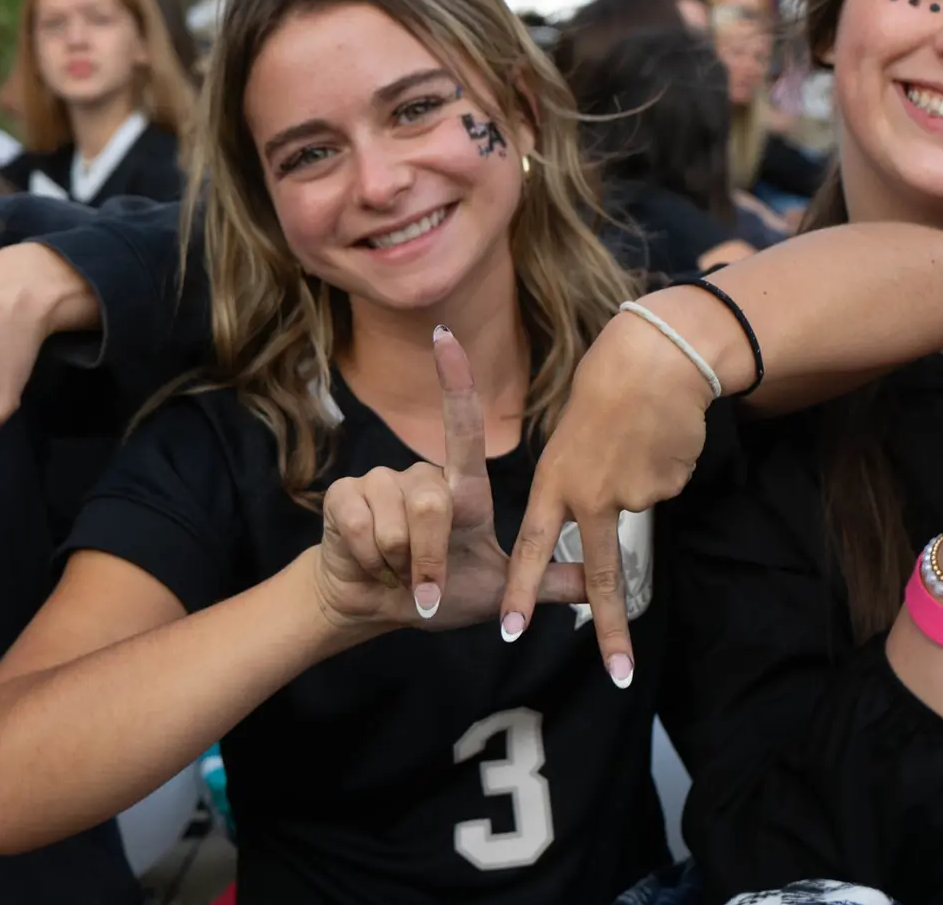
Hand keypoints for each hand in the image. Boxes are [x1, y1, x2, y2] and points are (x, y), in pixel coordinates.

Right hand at [311, 328, 585, 631]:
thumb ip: (545, 584)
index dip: (456, 381)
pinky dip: (369, 562)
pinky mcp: (344, 497)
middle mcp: (421, 476)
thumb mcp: (495, 591)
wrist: (374, 607)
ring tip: (396, 570)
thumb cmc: (436, 593)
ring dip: (399, 566)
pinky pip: (361, 529)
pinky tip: (369, 564)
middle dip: (430, 563)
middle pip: (434, 506)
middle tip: (427, 589)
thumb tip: (598, 581)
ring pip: (396, 526)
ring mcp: (380, 482)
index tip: (446, 336)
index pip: (463, 428)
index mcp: (461, 490)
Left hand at [503, 305, 712, 687]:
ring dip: (644, 475)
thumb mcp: (573, 436)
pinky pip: (666, 486)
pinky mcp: (668, 487)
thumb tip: (602, 512)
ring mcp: (633, 495)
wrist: (655, 359)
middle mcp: (592, 497)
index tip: (506, 631)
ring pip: (640, 503)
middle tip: (619, 675)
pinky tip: (663, 435)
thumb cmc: (609, 387)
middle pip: (603, 572)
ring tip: (641, 433)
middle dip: (610, 628)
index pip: (532, 546)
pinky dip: (666, 465)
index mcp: (555, 481)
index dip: (519, 590)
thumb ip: (577, 479)